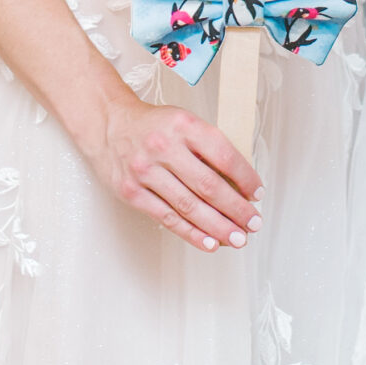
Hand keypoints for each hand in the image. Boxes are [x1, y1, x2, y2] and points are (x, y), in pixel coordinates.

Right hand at [81, 96, 263, 252]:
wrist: (108, 125)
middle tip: (253, 223)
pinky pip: (167, 218)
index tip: (257, 193)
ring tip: (237, 238)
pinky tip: (210, 242)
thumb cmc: (152, 126)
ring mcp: (145, 171)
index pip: (223, 155)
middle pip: (208, 186)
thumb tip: (239, 185)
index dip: (245, 178)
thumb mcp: (183, 122)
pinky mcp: (132, 192)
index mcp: (183, 125)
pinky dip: (191, 233)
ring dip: (218, 227)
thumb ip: (207, 148)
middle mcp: (164, 147)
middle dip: (236, 209)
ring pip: (189, 207)